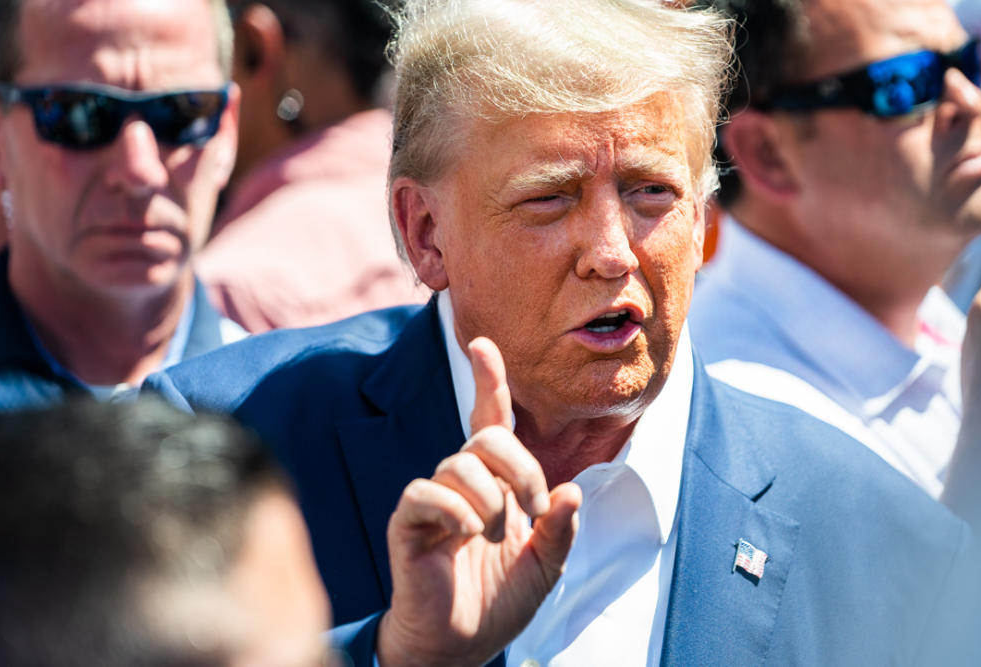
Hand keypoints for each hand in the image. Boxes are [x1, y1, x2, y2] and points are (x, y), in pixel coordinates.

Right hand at [377, 337, 581, 666]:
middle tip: (531, 510)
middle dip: (521, 468)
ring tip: (494, 535)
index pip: (491, 421)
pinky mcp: (409, 521)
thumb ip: (561, 530)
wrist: (462, 645)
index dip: (488, 381)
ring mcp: (435, 499)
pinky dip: (455, 510)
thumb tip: (571, 492)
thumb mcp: (547, 566)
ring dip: (490, 499)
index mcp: (497, 484)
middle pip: (488, 438)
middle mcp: (464, 482)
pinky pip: (427, 492)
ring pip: (460, 462)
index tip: (484, 344)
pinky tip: (466, 534)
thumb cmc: (500, 601)